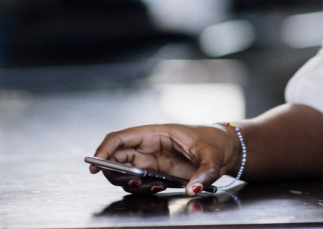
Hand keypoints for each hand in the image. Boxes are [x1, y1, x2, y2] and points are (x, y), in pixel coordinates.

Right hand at [90, 123, 237, 195]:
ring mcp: (152, 160)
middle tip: (131, 181)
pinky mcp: (158, 173)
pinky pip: (139, 182)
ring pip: (125, 172)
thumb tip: (193, 188)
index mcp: (156, 133)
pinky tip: (158, 187)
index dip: (104, 150)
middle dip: (114, 172)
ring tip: (152, 186)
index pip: (120, 138)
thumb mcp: (214, 157)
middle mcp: (149, 146)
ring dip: (129, 182)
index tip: (95, 166)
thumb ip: (204, 173)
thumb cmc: (217, 144)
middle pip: (117, 157)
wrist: (227, 150)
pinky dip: (141, 188)